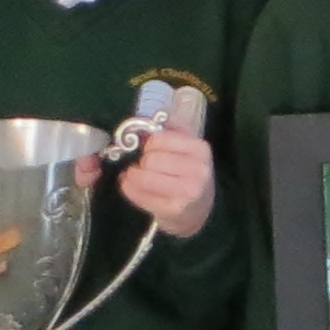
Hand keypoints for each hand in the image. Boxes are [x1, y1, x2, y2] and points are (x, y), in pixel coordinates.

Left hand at [118, 122, 215, 238]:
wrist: (200, 210)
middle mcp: (197, 170)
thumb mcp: (187, 148)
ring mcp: (187, 192)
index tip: (149, 150)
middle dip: (141, 162)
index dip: (148, 145)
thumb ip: (171, 129)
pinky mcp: (174, 210)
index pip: (158, 139)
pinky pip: (140, 195)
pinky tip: (131, 186)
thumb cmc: (189, 174)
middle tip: (143, 166)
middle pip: (150, 159)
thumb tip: (148, 118)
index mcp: (200, 149)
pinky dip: (129, 189)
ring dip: (131, 176)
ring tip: (133, 176)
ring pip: (142, 177)